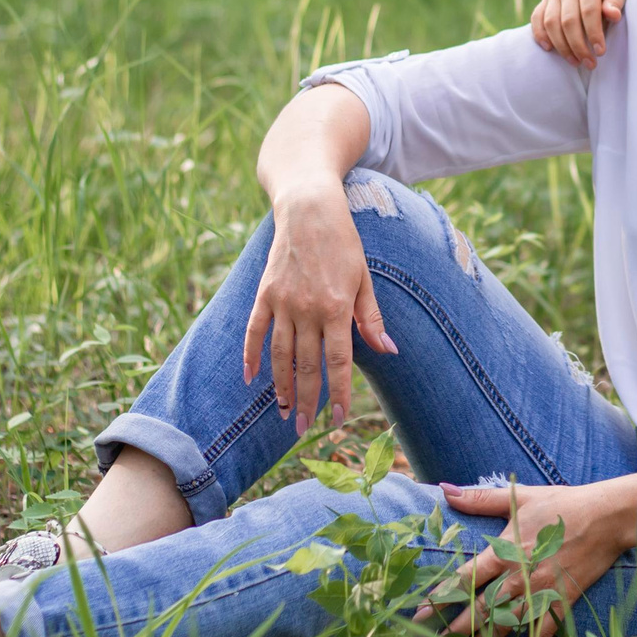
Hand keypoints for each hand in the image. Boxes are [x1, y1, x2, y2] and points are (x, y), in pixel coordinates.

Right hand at [241, 188, 397, 434]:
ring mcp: (282, 302)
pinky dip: (249, 356)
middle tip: (303, 429)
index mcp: (336, 306)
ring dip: (280, 387)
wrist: (309, 207)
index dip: (340, 393)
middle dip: (307, 400)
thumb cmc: (343, 243)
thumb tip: (388, 351)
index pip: (338, 361)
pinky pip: (254, 331)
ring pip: (279, 355)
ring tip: (283, 412)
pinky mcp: (264, 293)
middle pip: (306, 365)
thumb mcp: (364, 277)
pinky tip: (248, 379)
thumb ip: (371, 317)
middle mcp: (307, 308)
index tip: (340, 419)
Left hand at [428, 478, 634, 636]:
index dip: (442, 595)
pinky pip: (543, 634)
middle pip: (482, 608)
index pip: (466, 577)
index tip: (421, 612)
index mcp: (505, 550)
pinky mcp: (561, 602)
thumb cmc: (561, 504)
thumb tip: (445, 490)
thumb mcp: (520, 497)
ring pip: (507, 625)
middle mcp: (519, 576)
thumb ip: (480, 498)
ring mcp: (540, 592)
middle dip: (457, 628)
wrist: (606, 518)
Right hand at [528, 0, 628, 68]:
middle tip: (590, 64)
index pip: (589, 11)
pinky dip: (539, 34)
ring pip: (551, 23)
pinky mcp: (545, 1)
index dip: (594, 33)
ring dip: (561, 46)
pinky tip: (549, 49)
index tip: (601, 52)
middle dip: (578, 46)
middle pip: (569, 21)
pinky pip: (537, 18)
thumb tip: (613, 15)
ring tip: (575, 62)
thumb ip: (616, 1)